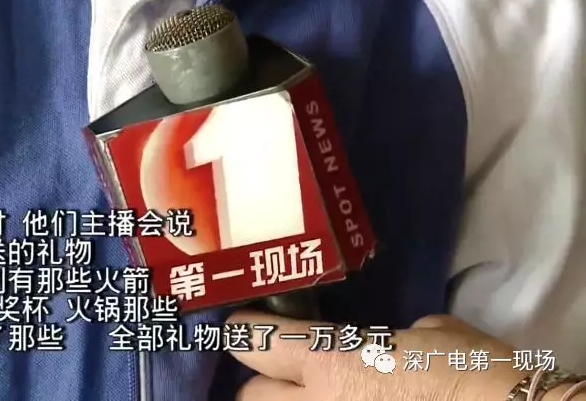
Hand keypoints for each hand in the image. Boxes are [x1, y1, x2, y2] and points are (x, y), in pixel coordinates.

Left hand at [227, 311, 532, 400]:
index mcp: (329, 360)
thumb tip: (392, 342)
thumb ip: (389, 338)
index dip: (247, 331)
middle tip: (286, 376)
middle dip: (263, 384)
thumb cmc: (472, 369)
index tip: (250, 325)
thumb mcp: (430, 333)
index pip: (252, 341)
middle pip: (251, 395)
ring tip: (314, 396)